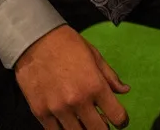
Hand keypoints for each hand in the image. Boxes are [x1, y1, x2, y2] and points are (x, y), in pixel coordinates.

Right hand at [14, 25, 129, 128]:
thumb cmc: (67, 45)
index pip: (117, 117)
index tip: (120, 121)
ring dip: (84, 129)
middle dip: (103, 128)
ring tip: (83, 121)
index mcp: (95, 85)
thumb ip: (110, 77)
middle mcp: (78, 100)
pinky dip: (63, 129)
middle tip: (101, 122)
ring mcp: (58, 109)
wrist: (34, 39)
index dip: (122, 121)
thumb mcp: (94, 56)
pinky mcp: (40, 112)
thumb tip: (125, 90)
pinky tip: (67, 121)